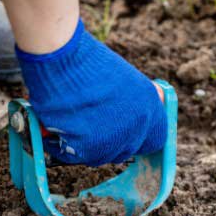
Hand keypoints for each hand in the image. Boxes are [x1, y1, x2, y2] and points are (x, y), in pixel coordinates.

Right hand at [18, 20, 165, 165]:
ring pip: (101, 157)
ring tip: (73, 123)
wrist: (63, 58)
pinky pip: (76, 157)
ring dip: (87, 146)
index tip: (126, 136)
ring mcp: (115, 139)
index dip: (139, 139)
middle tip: (92, 129)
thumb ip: (134, 102)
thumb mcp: (124, 79)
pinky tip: (59, 129)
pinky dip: (64, 147)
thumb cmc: (87, 63)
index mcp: (150, 107)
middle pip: (127, 151)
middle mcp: (138, 126)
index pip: (156, 139)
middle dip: (110, 143)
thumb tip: (138, 114)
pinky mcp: (89, 148)